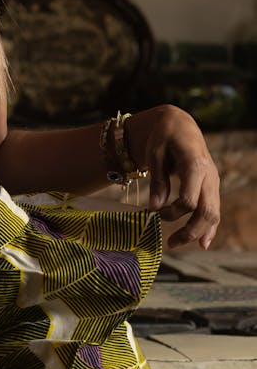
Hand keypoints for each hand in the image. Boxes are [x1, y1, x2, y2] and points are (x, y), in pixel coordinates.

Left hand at [125, 105, 219, 249]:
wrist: (180, 124)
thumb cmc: (164, 137)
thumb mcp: (154, 153)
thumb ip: (157, 180)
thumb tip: (154, 208)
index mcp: (195, 164)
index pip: (189, 200)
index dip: (173, 212)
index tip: (155, 212)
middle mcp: (209, 175)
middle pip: (206, 211)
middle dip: (189, 231)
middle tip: (170, 243)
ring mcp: (213, 181)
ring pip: (213, 213)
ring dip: (198, 233)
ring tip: (177, 243)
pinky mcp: (212, 186)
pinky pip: (214, 209)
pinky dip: (209, 227)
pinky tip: (201, 242)